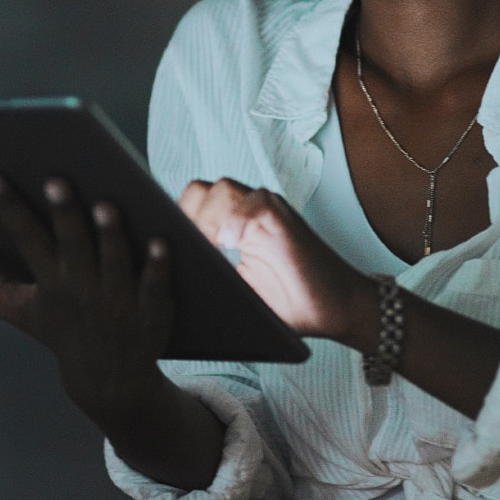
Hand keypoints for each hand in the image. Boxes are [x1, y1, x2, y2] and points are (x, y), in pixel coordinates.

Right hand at [0, 173, 172, 426]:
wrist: (109, 378)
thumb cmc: (59, 329)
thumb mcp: (15, 307)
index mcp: (48, 283)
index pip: (24, 238)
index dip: (6, 207)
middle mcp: (81, 289)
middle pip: (72, 245)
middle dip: (63, 214)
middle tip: (55, 179)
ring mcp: (118, 300)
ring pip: (114, 261)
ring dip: (110, 236)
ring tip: (105, 204)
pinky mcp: (152, 308)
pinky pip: (156, 283)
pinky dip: (158, 264)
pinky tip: (160, 238)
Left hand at [177, 178, 369, 341]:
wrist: (336, 310)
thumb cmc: (289, 304)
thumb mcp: (237, 290)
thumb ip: (209, 273)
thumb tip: (163, 278)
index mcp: (232, 224)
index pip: (191, 204)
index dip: (175, 217)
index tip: (163, 238)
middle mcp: (247, 212)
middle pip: (200, 190)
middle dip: (187, 215)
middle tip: (191, 247)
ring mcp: (268, 211)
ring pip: (224, 189)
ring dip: (210, 216)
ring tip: (213, 246)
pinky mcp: (285, 219)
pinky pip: (256, 203)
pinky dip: (237, 220)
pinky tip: (230, 243)